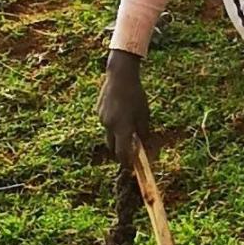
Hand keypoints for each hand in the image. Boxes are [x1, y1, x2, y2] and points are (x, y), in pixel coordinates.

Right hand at [97, 50, 155, 167]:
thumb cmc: (136, 96)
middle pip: (112, 146)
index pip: (122, 153)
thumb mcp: (144, 115)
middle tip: (129, 151)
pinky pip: (106, 121)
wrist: (120, 76)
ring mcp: (102, 118)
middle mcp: (109, 125)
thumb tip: (145, 147)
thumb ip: (143, 133)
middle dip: (120, 151)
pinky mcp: (98, 110)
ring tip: (128, 122)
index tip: (130, 168)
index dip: (126, 163)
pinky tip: (121, 110)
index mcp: (122, 128)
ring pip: (109, 132)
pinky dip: (113, 122)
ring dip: (117, 134)